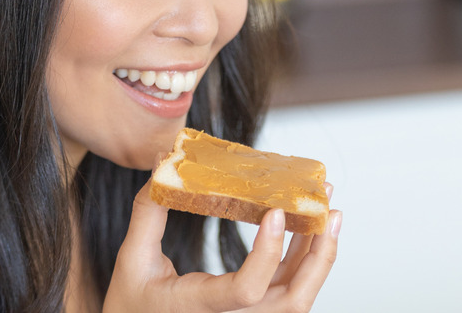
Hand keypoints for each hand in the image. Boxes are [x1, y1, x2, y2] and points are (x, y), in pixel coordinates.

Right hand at [102, 180, 341, 312]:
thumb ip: (148, 212)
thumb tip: (163, 164)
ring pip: (298, 298)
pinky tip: (308, 230)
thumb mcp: (132, 260)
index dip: (267, 254)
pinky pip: (288, 292)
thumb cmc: (131, 306)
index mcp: (197, 309)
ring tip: (330, 214)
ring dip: (318, 255)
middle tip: (328, 208)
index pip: (245, 291)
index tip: (276, 212)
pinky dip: (304, 261)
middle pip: (292, 302)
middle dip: (318, 255)